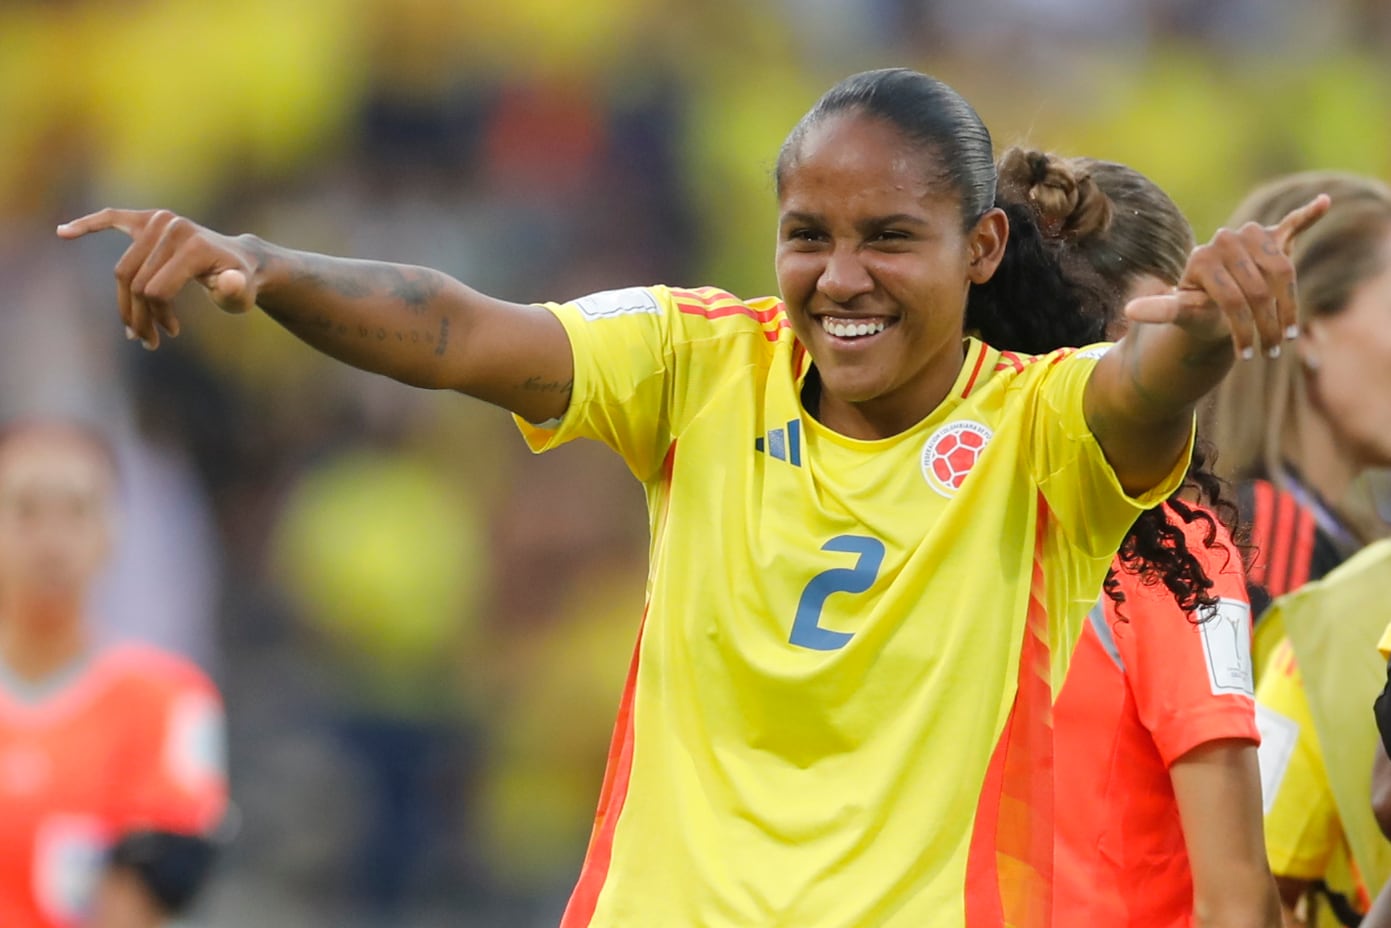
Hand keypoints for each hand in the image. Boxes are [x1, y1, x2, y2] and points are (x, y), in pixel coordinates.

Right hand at [57, 208, 259, 349]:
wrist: (241, 260)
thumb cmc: (241, 282)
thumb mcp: (244, 294)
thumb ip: (237, 291)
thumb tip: (229, 281)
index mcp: (193, 245)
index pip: (156, 288)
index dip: (158, 316)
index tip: (172, 333)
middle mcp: (172, 227)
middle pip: (136, 281)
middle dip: (140, 316)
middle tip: (150, 341)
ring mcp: (158, 220)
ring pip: (125, 270)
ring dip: (127, 303)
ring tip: (141, 331)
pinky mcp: (147, 218)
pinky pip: (112, 219)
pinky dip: (88, 225)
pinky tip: (63, 233)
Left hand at [1124, 195, 1329, 359]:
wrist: (1211, 300)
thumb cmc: (1197, 310)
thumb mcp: (1180, 313)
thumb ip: (1161, 310)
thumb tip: (1129, 311)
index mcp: (1202, 256)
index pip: (1233, 298)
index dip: (1242, 330)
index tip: (1245, 356)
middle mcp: (1226, 240)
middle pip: (1261, 288)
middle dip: (1267, 324)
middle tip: (1271, 351)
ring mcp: (1250, 237)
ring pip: (1282, 271)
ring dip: (1289, 305)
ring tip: (1287, 335)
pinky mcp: (1272, 238)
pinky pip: (1291, 225)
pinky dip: (1307, 215)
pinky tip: (1324, 202)